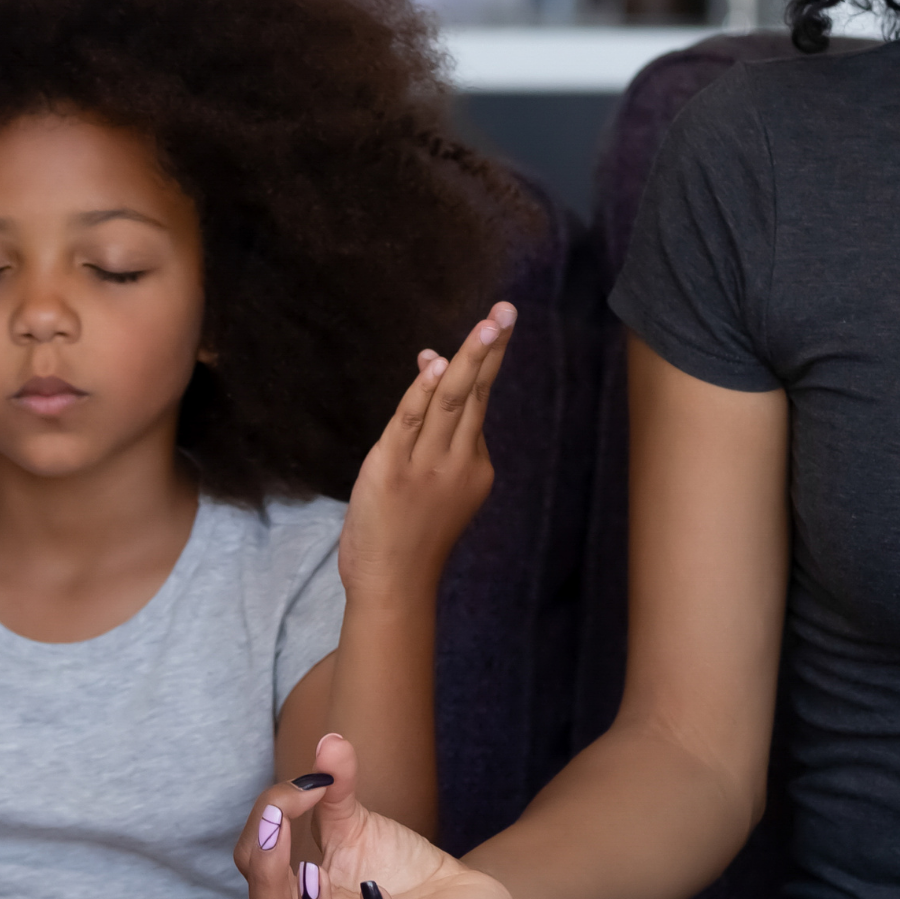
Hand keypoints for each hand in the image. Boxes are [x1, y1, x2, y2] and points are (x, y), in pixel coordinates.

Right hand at [236, 733, 518, 898]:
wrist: (458, 890)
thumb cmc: (392, 864)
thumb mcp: (357, 822)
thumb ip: (335, 787)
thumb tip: (329, 741)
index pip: (254, 869)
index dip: (264, 825)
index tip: (303, 784)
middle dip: (264, 880)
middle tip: (275, 828)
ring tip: (311, 874)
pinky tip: (376, 890)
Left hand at [337, 303, 514, 604]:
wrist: (394, 587)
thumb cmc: (409, 538)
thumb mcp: (428, 484)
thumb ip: (429, 429)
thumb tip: (431, 368)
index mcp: (474, 466)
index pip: (477, 404)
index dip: (478, 361)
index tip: (489, 325)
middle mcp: (457, 461)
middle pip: (477, 394)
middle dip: (491, 349)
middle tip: (507, 311)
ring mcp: (427, 466)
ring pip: (452, 401)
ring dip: (469, 359)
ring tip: (489, 325)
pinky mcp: (392, 470)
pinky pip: (411, 421)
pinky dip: (424, 391)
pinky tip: (438, 364)